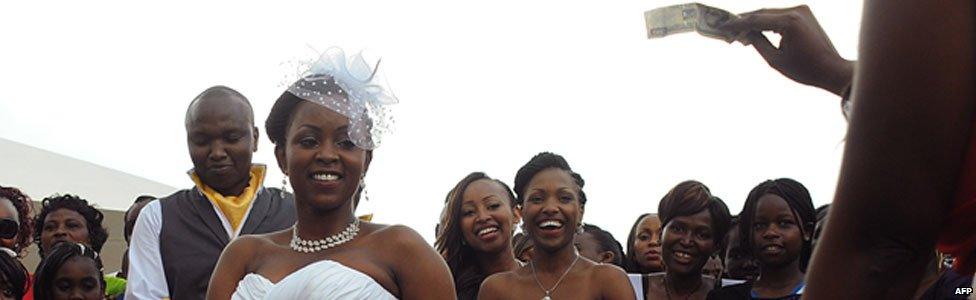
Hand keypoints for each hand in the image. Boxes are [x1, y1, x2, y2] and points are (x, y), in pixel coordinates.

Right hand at [722, 5, 853, 95]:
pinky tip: (756, 32)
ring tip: (740, 35)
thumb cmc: (804, 69)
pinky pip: (780, 16)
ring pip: (771, 14)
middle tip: (729, 31)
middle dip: (745, 22)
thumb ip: (757, 42)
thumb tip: (744, 32)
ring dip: (756, 22)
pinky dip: (768, 23)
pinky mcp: (805, 14)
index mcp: (789, 22)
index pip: (756, 19)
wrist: (832, 70)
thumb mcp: (775, 59)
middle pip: (763, 13)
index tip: (723, 27)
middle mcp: (796, 11)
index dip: (737, 23)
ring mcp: (802, 10)